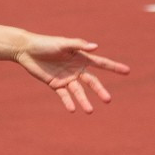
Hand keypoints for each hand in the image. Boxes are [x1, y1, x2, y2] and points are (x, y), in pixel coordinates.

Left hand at [15, 34, 129, 112]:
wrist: (27, 50)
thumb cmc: (45, 43)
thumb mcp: (62, 43)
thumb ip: (78, 45)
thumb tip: (95, 47)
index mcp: (81, 57)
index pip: (101, 63)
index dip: (114, 67)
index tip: (127, 71)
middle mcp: (76, 69)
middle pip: (92, 82)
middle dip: (100, 90)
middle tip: (108, 100)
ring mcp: (67, 78)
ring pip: (79, 92)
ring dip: (84, 101)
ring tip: (89, 111)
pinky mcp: (55, 84)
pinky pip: (64, 95)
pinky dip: (68, 102)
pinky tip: (72, 110)